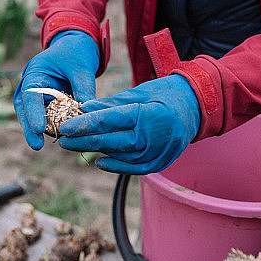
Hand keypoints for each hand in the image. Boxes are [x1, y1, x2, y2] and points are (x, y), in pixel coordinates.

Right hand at [13, 30, 98, 149]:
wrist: (76, 47)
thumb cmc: (76, 53)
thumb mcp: (81, 67)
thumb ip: (83, 88)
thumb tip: (88, 112)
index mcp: (35, 73)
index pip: (30, 95)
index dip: (34, 113)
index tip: (39, 129)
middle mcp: (32, 86)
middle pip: (26, 110)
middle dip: (30, 128)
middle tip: (36, 145)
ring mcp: (38, 97)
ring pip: (35, 116)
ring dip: (41, 131)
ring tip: (43, 145)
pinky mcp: (48, 105)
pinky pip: (49, 118)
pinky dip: (54, 127)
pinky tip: (63, 138)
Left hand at [57, 74, 200, 173]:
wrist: (197, 107)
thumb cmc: (165, 93)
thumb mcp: (139, 92)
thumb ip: (112, 104)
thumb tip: (85, 109)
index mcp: (149, 113)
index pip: (111, 121)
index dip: (86, 124)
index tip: (66, 127)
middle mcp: (155, 136)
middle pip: (112, 141)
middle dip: (84, 141)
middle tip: (63, 140)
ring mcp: (160, 152)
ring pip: (121, 156)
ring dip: (96, 152)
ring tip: (76, 147)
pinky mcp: (162, 162)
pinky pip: (135, 168)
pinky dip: (116, 165)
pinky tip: (99, 160)